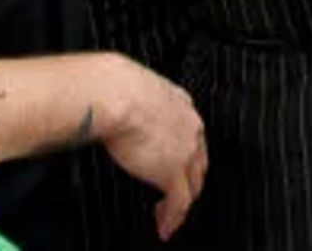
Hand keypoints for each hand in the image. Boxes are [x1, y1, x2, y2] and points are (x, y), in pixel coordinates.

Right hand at [96, 55, 207, 241]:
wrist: (114, 93)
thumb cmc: (113, 86)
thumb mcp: (132, 88)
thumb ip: (134, 103)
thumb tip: (117, 108)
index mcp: (179, 103)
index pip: (190, 134)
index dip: (184, 152)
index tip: (172, 163)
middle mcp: (189, 126)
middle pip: (198, 162)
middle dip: (189, 180)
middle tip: (174, 195)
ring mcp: (185, 151)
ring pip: (192, 185)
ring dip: (181, 204)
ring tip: (168, 217)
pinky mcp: (173, 172)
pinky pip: (180, 204)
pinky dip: (173, 218)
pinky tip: (164, 226)